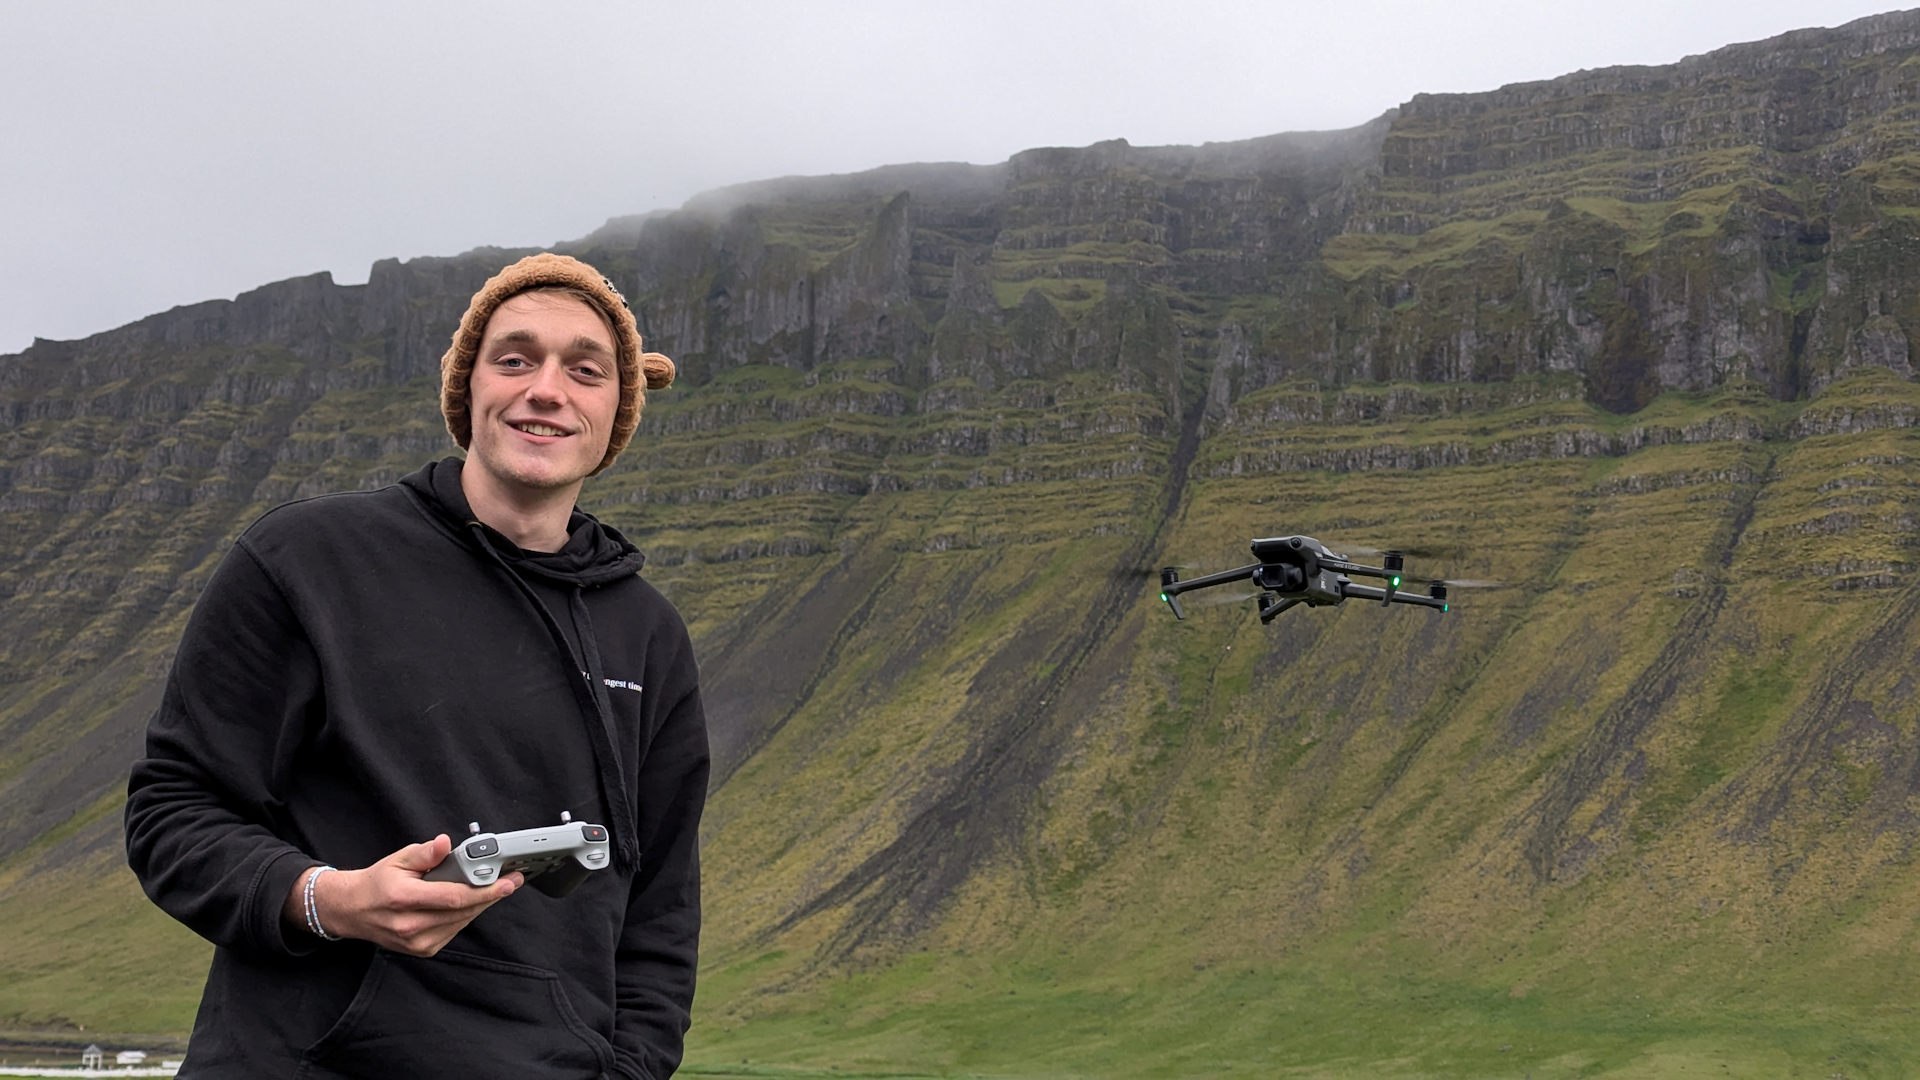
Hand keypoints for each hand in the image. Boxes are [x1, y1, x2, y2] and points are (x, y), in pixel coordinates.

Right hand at [284, 836, 523, 956]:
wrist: (352, 911)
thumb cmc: (377, 883)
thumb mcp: (398, 859)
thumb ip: (425, 853)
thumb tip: (445, 843)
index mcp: (403, 898)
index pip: (454, 897)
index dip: (485, 890)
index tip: (507, 881)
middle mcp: (409, 925)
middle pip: (463, 912)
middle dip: (491, 896)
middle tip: (511, 881)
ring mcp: (416, 942)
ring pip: (461, 922)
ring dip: (480, 906)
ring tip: (494, 888)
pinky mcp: (422, 950)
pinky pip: (453, 930)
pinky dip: (464, 916)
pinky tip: (469, 903)